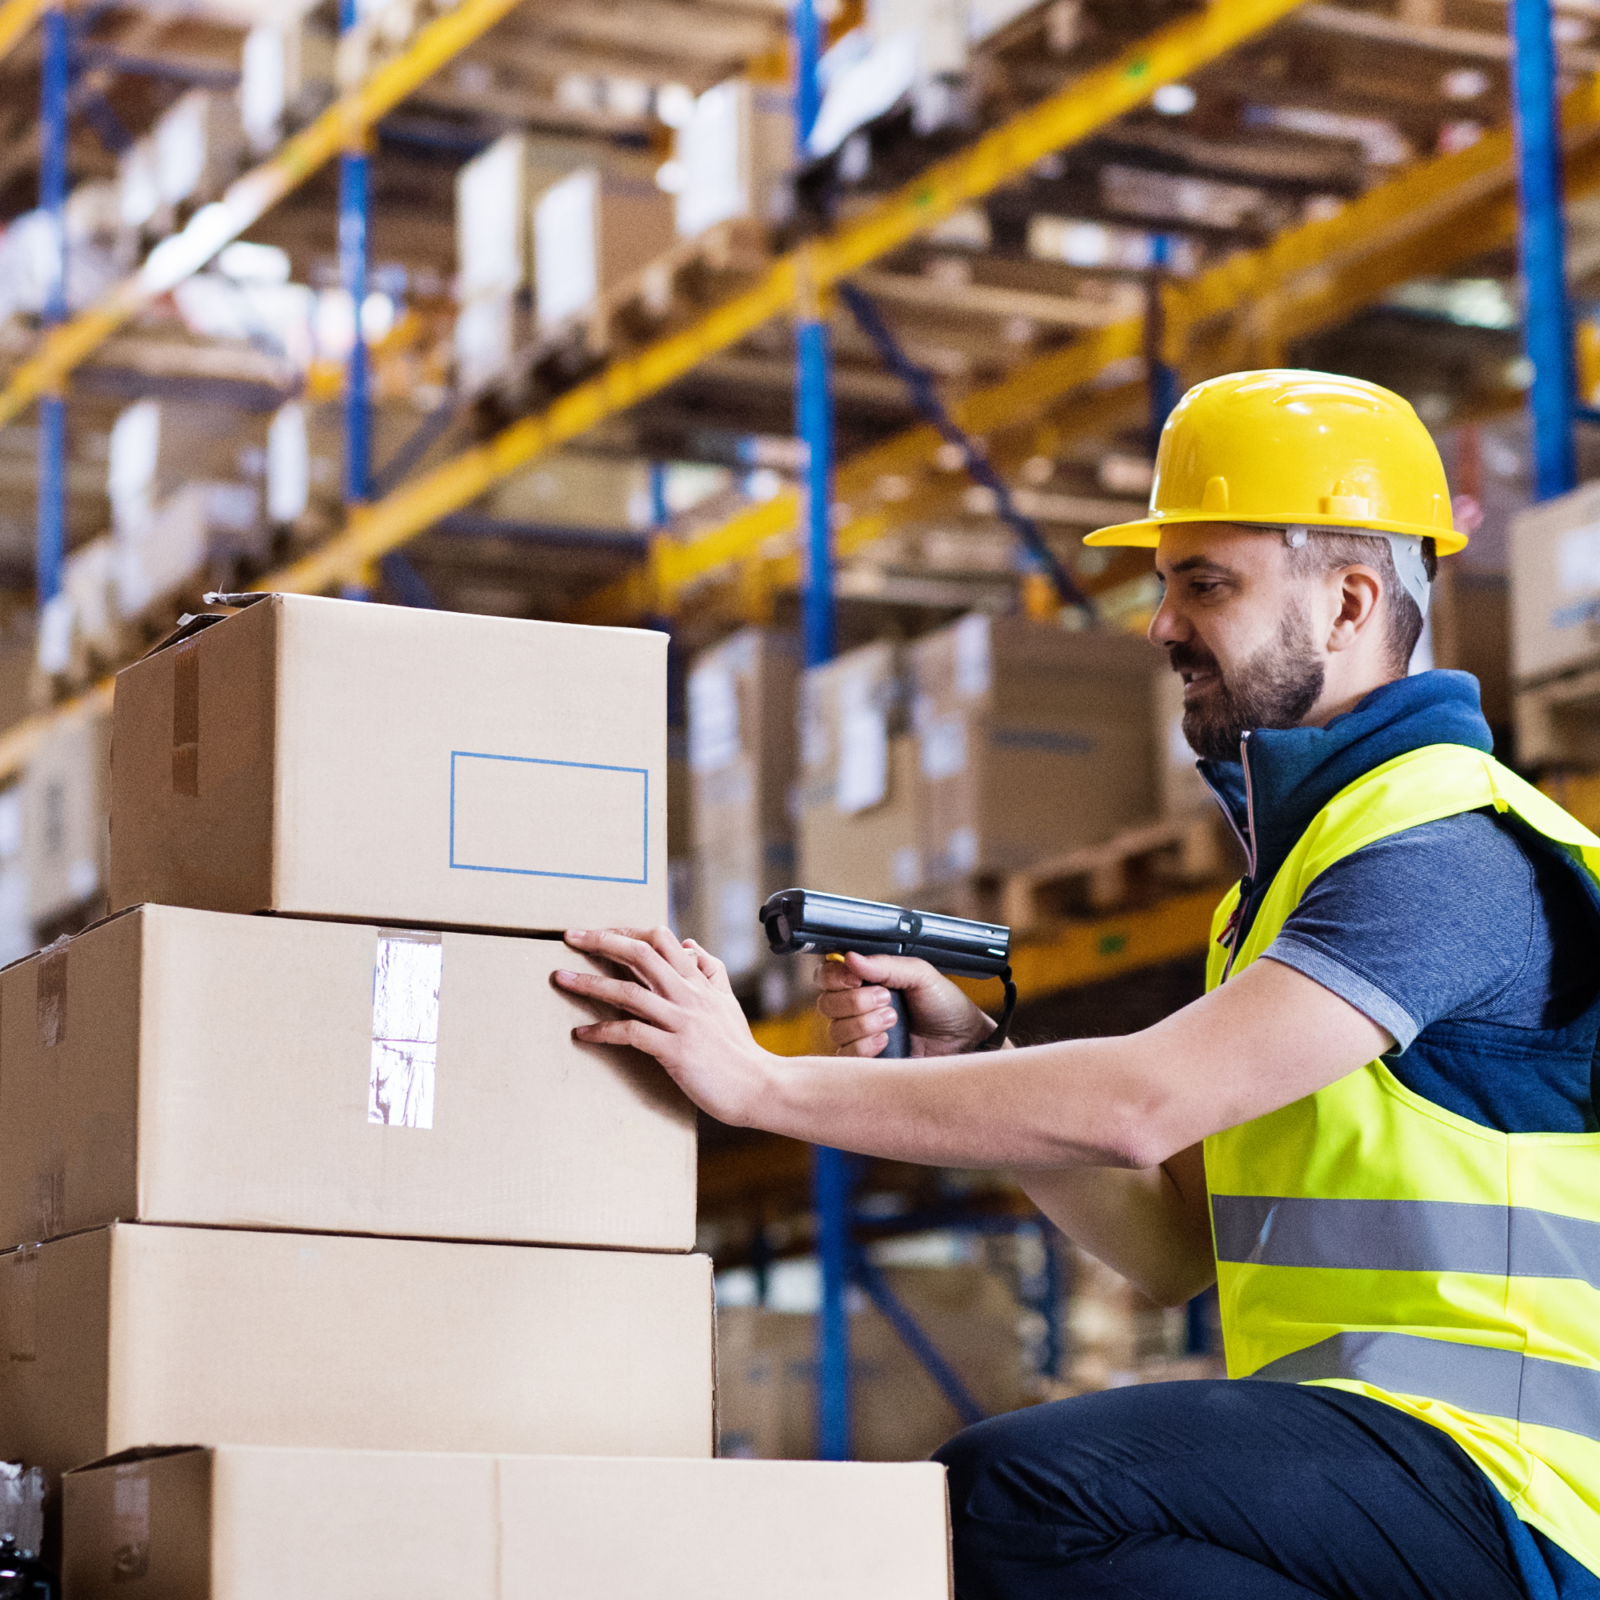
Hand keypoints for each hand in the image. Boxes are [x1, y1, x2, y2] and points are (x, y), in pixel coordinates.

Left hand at [554, 927, 774, 1126]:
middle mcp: (688, 995)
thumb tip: (689, 944)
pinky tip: (582, 1033)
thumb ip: (710, 970)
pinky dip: (603, 1031)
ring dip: (590, 983)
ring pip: (629, 991)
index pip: (661, 940)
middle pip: (640, 954)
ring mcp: (681, 1022)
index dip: (627, 931)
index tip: (601, 931)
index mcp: (699, 981)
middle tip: (570, 936)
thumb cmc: (738, 1048)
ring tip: (561, 978)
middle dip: (601, 941)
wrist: (758, 1086)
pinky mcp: (675, 1050)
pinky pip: (631, 1034)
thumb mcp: (727, 1000)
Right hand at [814, 951, 995, 1057]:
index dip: (835, 976)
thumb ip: (886, 965)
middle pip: (826, 1003)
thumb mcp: (921, 975)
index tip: (855, 978)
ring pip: (835, 1029)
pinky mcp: (866, 1061)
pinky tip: (886, 1041)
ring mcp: (859, 1035)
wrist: (965, 1040)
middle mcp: (856, 1007)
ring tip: (894, 1020)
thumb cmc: (945, 1006)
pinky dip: (864, 1046)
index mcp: (865, 981)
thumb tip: (849, 957)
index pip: (827, 975)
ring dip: (864, 1023)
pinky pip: (845, 1055)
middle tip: (887, 999)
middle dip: (856, 1000)